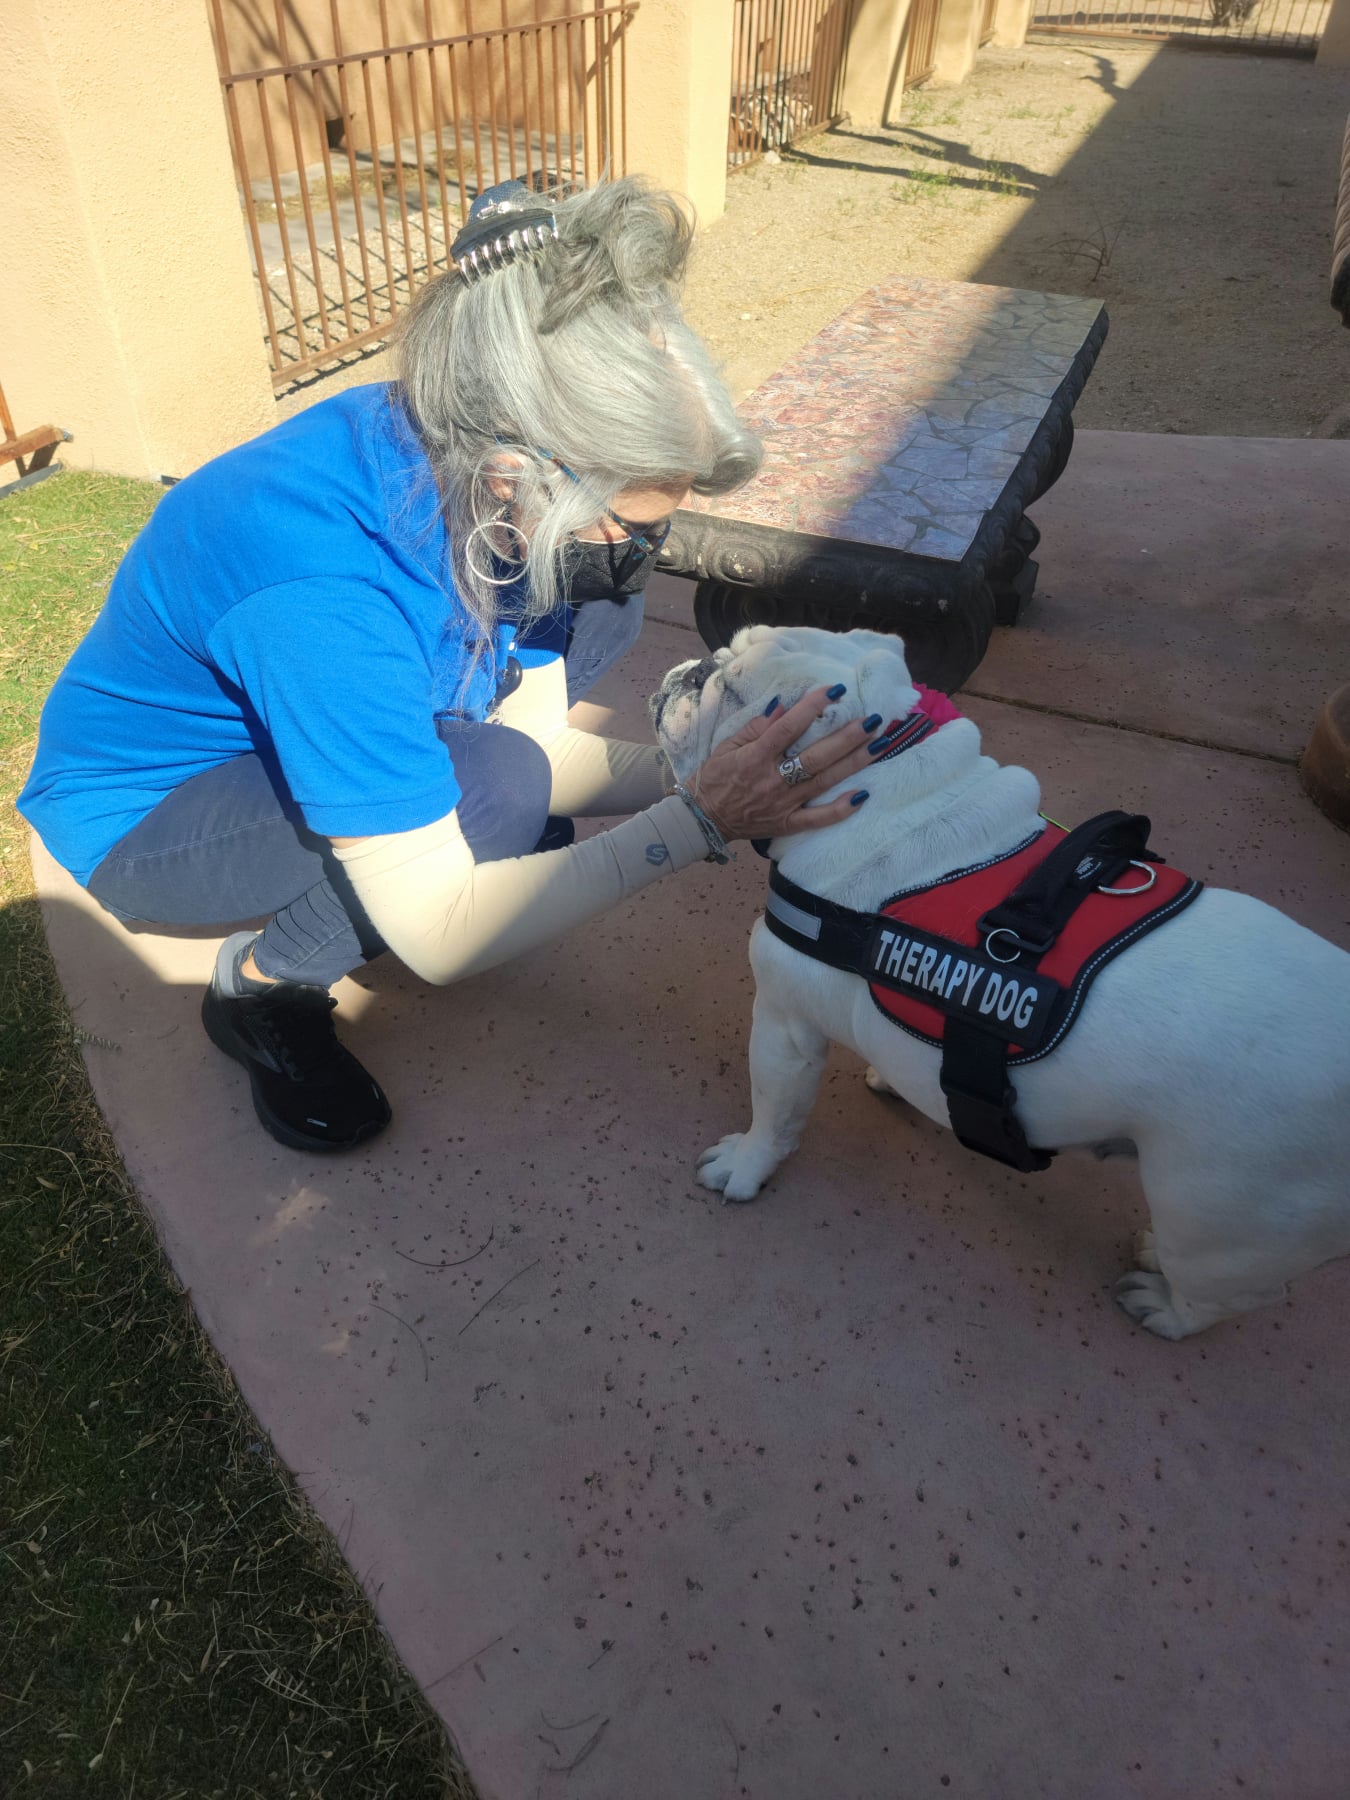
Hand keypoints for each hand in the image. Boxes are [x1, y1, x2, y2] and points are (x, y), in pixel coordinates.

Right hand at [685, 686, 875, 842]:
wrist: (702, 819)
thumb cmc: (714, 777)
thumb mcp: (727, 746)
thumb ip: (756, 727)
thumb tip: (783, 707)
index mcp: (755, 757)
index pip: (788, 728)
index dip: (812, 708)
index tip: (836, 691)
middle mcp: (772, 780)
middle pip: (816, 757)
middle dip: (847, 737)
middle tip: (874, 720)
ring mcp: (782, 804)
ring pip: (823, 782)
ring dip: (853, 763)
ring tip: (879, 745)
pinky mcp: (787, 823)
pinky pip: (817, 819)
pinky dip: (840, 809)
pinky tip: (863, 796)